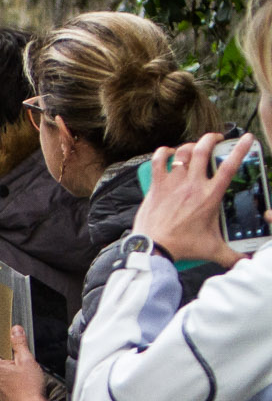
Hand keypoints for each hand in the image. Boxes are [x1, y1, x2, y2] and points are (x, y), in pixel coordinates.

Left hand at [0, 326, 48, 400]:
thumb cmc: (29, 388)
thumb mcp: (26, 360)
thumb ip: (19, 343)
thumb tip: (14, 330)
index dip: (10, 344)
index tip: (18, 343)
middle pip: (3, 359)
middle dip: (15, 358)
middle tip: (27, 363)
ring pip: (6, 372)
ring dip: (16, 370)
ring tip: (28, 376)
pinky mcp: (2, 395)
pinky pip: (8, 383)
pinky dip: (16, 381)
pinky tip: (26, 384)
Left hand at [135, 131, 250, 267]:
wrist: (154, 248)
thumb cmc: (183, 246)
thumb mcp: (212, 249)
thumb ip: (232, 254)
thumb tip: (245, 262)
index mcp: (210, 196)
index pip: (230, 167)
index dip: (240, 149)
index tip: (246, 138)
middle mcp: (192, 185)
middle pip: (203, 150)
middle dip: (211, 139)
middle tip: (216, 139)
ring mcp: (173, 183)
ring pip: (182, 152)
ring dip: (189, 145)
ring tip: (194, 147)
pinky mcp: (157, 186)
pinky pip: (158, 160)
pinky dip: (163, 152)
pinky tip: (168, 152)